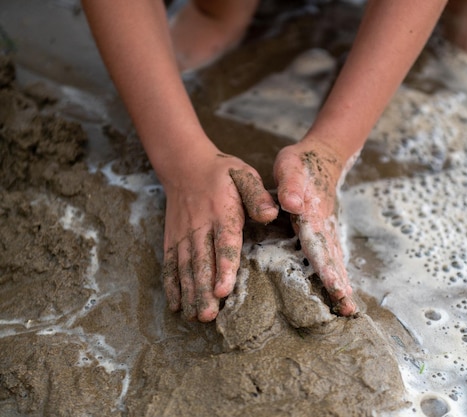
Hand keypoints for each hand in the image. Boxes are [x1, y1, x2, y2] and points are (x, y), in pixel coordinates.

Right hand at [160, 142, 277, 321]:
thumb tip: (271, 213)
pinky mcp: (172, 239)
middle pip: (202, 262)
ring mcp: (184, 234)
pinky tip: (176, 305)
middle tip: (208, 316)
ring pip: (186, 267)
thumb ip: (257, 196)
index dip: (224, 268)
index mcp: (222, 212)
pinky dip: (171, 285)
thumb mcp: (244, 175)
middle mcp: (200, 226)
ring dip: (189, 293)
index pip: (224, 243)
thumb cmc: (222, 173)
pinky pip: (170, 264)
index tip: (223, 290)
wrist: (184, 164)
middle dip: (204, 291)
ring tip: (195, 316)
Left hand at [273, 140, 356, 315]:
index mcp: (312, 214)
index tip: (336, 287)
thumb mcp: (290, 166)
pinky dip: (339, 276)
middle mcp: (323, 226)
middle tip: (349, 310)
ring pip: (337, 261)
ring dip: (343, 285)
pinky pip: (334, 257)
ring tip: (349, 309)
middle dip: (341, 285)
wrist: (323, 156)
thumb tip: (291, 204)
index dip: (327, 267)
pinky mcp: (327, 232)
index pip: (319, 245)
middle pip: (334, 260)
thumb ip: (290, 184)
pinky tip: (341, 292)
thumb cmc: (301, 163)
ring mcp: (329, 230)